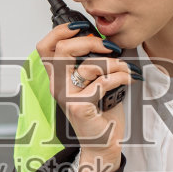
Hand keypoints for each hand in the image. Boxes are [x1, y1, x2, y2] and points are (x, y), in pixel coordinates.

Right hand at [36, 23, 132, 171]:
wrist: (102, 142)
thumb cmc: (100, 112)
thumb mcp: (92, 82)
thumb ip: (91, 62)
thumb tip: (102, 41)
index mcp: (57, 77)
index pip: (45, 47)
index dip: (61, 31)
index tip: (82, 28)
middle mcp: (57, 86)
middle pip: (62, 50)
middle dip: (90, 43)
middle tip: (109, 48)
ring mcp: (67, 97)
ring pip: (89, 66)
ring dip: (114, 63)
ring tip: (124, 69)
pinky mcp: (80, 107)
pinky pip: (102, 82)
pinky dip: (119, 77)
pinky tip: (127, 79)